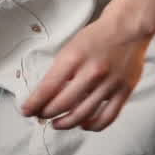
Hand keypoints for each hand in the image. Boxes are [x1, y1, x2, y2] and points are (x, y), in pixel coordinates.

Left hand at [21, 12, 150, 131]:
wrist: (128, 28)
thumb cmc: (96, 37)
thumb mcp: (70, 49)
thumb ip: (60, 71)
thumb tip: (46, 95)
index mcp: (73, 58)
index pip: (48, 88)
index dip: (35, 103)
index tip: (26, 111)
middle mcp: (92, 72)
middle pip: (63, 104)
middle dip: (47, 114)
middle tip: (41, 116)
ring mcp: (110, 83)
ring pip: (84, 114)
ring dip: (67, 123)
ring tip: (57, 124)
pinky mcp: (125, 91)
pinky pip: (108, 117)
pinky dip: (94, 126)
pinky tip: (84, 125)